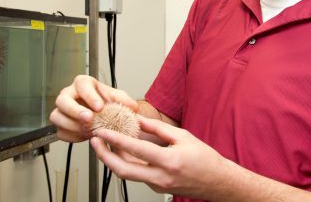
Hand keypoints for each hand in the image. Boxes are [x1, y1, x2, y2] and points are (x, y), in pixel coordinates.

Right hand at [50, 74, 138, 142]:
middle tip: (89, 119)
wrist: (103, 115)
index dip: (89, 96)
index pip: (82, 85)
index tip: (100, 107)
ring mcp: (62, 110)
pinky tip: (84, 136)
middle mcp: (69, 95)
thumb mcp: (118, 98)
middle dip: (75, 110)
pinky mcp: (61, 125)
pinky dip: (72, 136)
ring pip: (56, 117)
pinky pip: (60, 132)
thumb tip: (133, 107)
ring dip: (71, 125)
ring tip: (88, 130)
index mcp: (83, 84)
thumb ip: (125, 101)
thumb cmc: (107, 101)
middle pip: (62, 100)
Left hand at [90, 116, 229, 199]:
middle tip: (94, 142)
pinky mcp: (156, 188)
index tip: (103, 132)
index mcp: (169, 161)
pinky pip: (137, 175)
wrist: (216, 182)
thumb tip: (140, 121)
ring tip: (105, 144)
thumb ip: (159, 129)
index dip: (116, 139)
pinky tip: (124, 152)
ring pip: (127, 174)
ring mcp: (157, 186)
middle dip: (104, 156)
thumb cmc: (204, 159)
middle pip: (123, 170)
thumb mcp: (183, 136)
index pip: (135, 149)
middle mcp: (160, 177)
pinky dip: (127, 163)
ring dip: (113, 159)